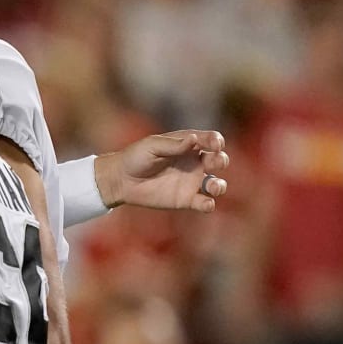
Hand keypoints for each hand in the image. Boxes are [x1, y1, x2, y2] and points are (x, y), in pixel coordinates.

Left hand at [95, 130, 228, 212]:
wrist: (121, 180)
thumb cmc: (136, 157)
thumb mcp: (152, 146)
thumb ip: (173, 145)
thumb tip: (194, 139)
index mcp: (188, 144)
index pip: (211, 140)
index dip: (216, 141)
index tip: (215, 144)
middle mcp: (194, 162)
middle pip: (218, 160)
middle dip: (221, 160)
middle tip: (213, 161)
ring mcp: (192, 181)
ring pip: (216, 184)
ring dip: (219, 185)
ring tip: (213, 186)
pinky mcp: (186, 199)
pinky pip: (204, 203)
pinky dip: (209, 204)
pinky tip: (205, 203)